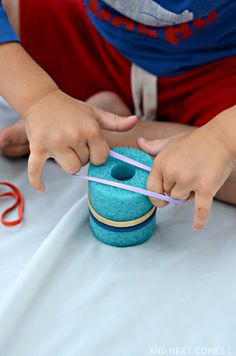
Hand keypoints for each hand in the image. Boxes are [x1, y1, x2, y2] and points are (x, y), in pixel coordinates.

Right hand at [23, 88, 137, 190]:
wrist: (41, 99)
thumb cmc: (71, 108)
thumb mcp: (94, 113)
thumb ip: (115, 121)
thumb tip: (136, 121)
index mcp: (90, 129)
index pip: (101, 157)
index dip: (97, 156)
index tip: (90, 149)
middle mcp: (74, 136)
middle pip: (85, 164)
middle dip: (81, 158)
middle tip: (74, 145)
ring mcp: (55, 143)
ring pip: (70, 169)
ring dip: (68, 165)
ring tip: (63, 152)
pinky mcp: (38, 147)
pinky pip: (36, 170)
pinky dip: (37, 181)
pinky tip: (41, 188)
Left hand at [138, 116, 235, 229]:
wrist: (221, 138)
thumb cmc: (196, 140)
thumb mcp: (171, 142)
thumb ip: (154, 146)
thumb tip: (139, 142)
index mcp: (161, 162)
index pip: (151, 187)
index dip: (156, 195)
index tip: (160, 199)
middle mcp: (172, 172)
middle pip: (168, 194)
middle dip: (177, 190)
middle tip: (188, 176)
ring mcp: (188, 181)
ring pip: (181, 200)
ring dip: (189, 195)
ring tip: (197, 179)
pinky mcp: (205, 188)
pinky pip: (200, 209)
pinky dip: (199, 219)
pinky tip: (197, 226)